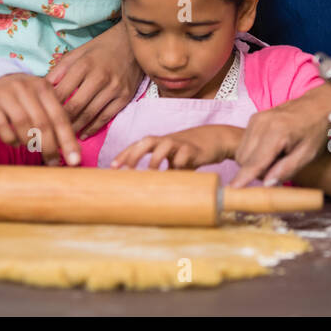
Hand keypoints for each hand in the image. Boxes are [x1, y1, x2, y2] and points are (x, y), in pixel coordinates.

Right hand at [0, 72, 79, 165]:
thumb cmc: (23, 96)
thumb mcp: (40, 99)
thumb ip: (55, 118)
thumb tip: (72, 149)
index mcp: (44, 88)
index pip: (60, 117)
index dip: (68, 140)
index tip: (74, 160)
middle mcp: (26, 88)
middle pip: (42, 122)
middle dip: (50, 147)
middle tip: (53, 162)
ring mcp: (6, 95)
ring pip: (22, 124)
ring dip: (29, 142)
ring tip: (32, 148)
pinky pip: (2, 126)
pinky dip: (10, 139)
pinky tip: (15, 143)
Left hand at [48, 23, 141, 137]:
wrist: (133, 44)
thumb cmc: (101, 48)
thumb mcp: (78, 52)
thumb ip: (59, 70)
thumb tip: (42, 88)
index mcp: (83, 65)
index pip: (61, 92)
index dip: (48, 107)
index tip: (41, 117)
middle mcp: (99, 77)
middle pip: (74, 107)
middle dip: (60, 121)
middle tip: (50, 131)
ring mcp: (114, 88)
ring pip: (89, 114)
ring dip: (75, 127)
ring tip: (63, 135)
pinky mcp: (125, 96)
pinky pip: (106, 117)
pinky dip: (93, 128)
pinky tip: (83, 134)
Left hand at [110, 125, 241, 169]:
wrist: (217, 138)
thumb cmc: (191, 152)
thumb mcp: (174, 159)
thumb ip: (163, 171)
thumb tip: (149, 191)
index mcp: (160, 142)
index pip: (138, 144)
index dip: (124, 154)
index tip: (112, 167)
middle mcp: (168, 140)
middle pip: (147, 140)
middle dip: (135, 153)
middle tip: (127, 169)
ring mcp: (181, 143)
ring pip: (164, 144)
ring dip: (155, 158)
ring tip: (151, 172)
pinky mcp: (195, 149)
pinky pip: (184, 154)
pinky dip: (178, 164)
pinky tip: (177, 173)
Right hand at [231, 93, 330, 187]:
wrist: (317, 105)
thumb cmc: (315, 130)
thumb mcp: (308, 154)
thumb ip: (287, 169)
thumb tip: (267, 184)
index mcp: (277, 132)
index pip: (255, 162)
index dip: (243, 178)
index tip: (232, 190)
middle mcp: (262, 123)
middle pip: (244, 160)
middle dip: (255, 172)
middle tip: (276, 170)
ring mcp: (256, 119)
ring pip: (241, 152)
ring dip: (253, 163)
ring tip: (276, 158)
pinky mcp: (254, 118)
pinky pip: (244, 144)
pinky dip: (253, 153)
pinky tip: (270, 150)